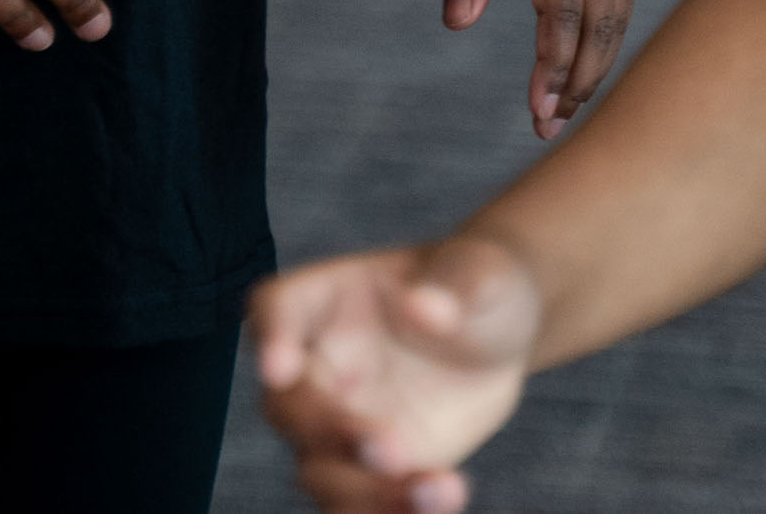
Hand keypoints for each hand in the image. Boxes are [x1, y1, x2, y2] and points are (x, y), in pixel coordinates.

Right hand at [253, 236, 540, 512]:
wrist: (496, 343)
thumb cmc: (477, 290)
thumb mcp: (480, 275)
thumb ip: (455, 285)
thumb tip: (425, 305)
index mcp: (326, 299)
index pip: (274, 307)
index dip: (269, 336)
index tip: (279, 366)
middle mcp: (317, 365)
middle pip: (286, 405)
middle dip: (327, 433)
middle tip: (389, 448)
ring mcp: (338, 425)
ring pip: (318, 471)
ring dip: (365, 492)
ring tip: (438, 489)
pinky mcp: (368, 471)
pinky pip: (360, 505)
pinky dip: (393, 513)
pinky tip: (443, 499)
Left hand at [443, 0, 631, 137]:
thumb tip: (458, 25)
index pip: (561, 10)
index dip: (552, 67)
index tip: (536, 114)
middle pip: (600, 20)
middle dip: (579, 79)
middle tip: (547, 128)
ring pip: (619, 5)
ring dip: (598, 58)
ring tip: (568, 103)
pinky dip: (610, 24)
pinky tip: (589, 49)